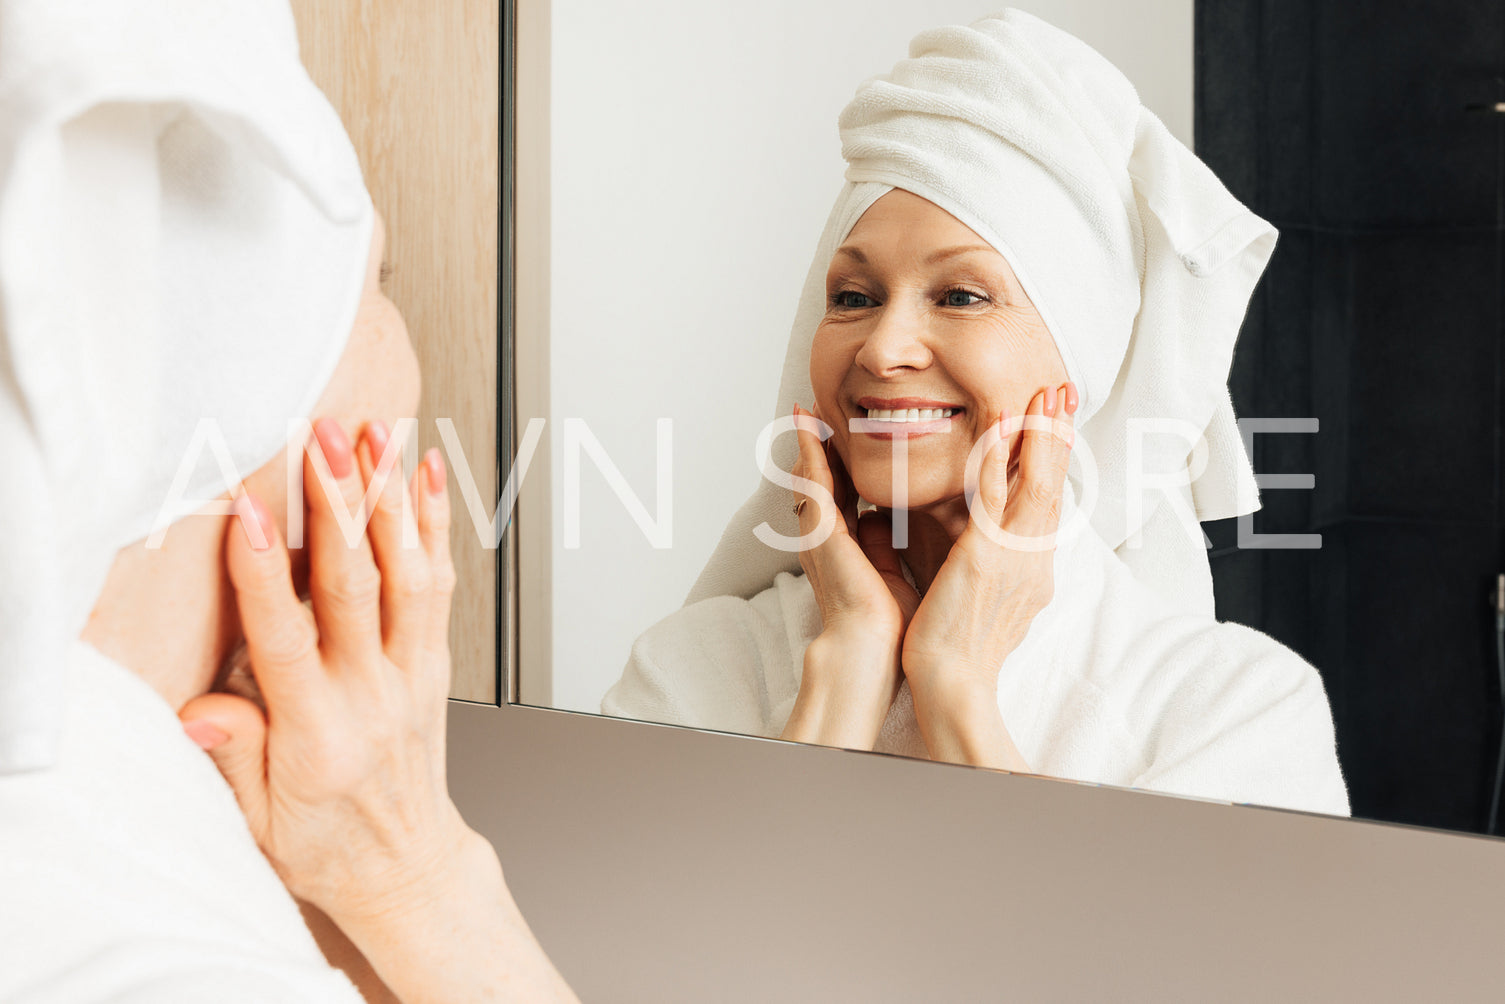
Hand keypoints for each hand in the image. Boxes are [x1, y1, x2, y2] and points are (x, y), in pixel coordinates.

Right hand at [179, 418, 467, 922]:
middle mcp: (375, 693)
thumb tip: (200, 713)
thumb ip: (237, 761)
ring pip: (410, 573)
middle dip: (339, 505)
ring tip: (378, 434)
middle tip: (323, 441)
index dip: (267, 574)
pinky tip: (425, 477)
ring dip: (392, 498)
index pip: (289, 640)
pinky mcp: (434, 662)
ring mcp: (413, 673)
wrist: (408, 867)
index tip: (250, 515)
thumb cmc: (329, 845)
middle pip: (358, 586)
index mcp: (322, 734)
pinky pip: (440, 586)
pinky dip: (434, 527)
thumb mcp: (261, 825)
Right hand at [779, 403, 917, 747]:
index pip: (839, 495)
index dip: (839, 466)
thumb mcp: (888, 572)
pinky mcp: (820, 529)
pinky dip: (810, 450)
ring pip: (810, 474)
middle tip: (818, 411)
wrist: (869, 647)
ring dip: (809, 441)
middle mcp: (824, 535)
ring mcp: (817, 531)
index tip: (842, 438)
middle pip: (819, 479)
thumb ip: (882, 545)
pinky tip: (809, 424)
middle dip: (819, 446)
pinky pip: (812, 480)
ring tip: (809, 408)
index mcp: (842, 546)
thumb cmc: (885, 623)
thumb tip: (883, 521)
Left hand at [902, 382, 1076, 768]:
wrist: (952, 680)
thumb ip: (973, 551)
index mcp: (1031, 563)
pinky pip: (999, 495)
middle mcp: (1033, 556)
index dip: (1054, 456)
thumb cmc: (954, 640)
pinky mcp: (989, 555)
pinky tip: (1003, 424)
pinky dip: (1002, 456)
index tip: (1056, 418)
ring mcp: (1015, 554)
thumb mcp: (974, 586)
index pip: (1047, 499)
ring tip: (1049, 392)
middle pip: (1054, 482)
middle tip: (1065, 388)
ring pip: (1037, 481)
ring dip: (1043, 433)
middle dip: (1060, 433)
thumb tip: (959, 524)